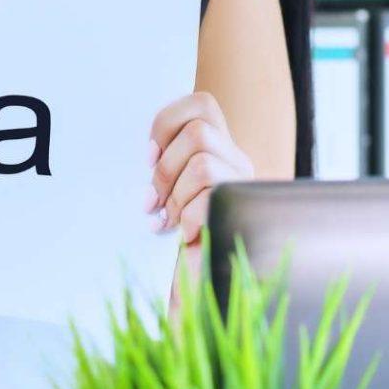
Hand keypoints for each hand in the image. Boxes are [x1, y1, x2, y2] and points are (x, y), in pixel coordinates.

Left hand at [146, 90, 254, 243]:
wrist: (196, 283)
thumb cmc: (172, 235)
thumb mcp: (163, 189)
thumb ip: (160, 162)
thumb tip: (145, 151)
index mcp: (218, 147)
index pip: (200, 105)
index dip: (167, 124)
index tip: (148, 156)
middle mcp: (237, 161)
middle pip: (198, 133)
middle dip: (166, 168)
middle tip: (152, 200)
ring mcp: (243, 186)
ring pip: (202, 165)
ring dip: (175, 196)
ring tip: (168, 220)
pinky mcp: (243, 212)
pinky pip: (209, 199)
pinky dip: (187, 219)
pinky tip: (183, 235)